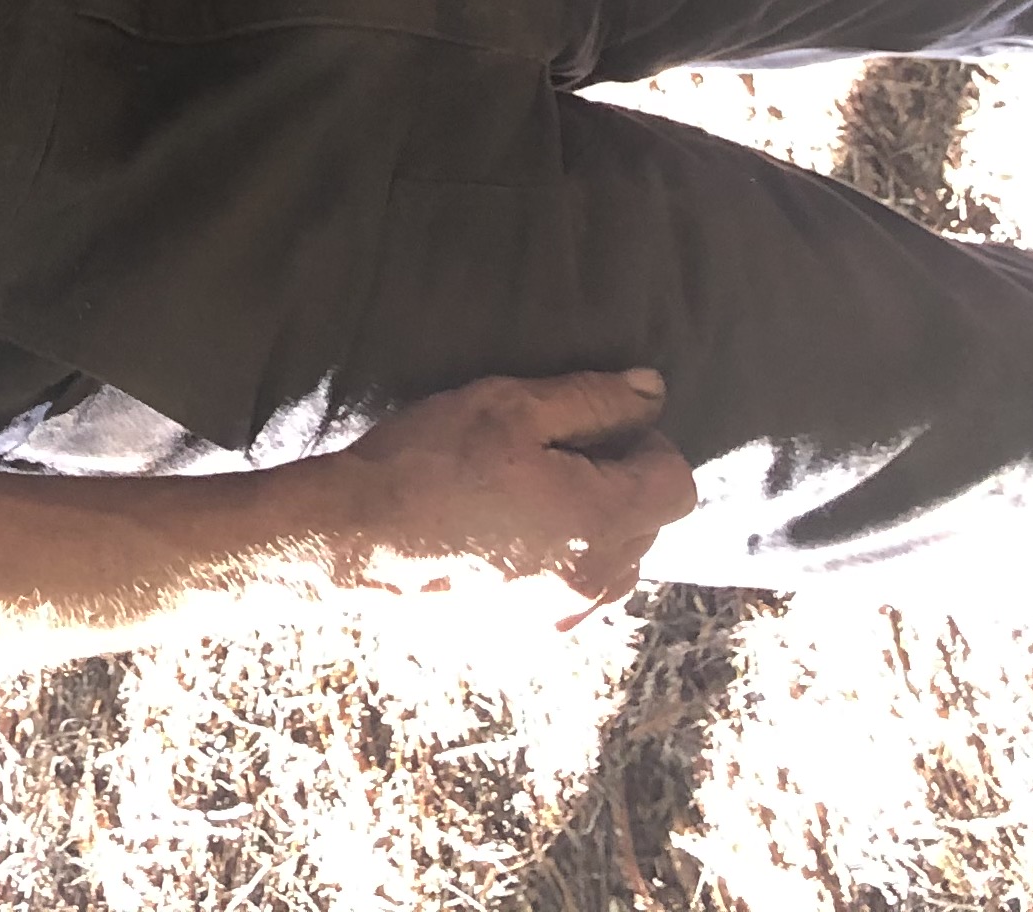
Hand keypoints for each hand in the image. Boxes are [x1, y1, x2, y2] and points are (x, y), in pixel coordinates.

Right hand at [319, 369, 693, 609]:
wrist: (353, 536)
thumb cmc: (431, 460)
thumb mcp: (510, 406)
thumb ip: (593, 398)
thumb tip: (655, 392)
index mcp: (601, 520)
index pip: (678, 486)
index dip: (648, 448)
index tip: (598, 432)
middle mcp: (595, 582)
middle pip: (649, 529)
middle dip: (619, 488)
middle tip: (553, 459)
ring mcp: (561, 618)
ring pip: (615, 570)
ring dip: (594, 534)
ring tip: (531, 503)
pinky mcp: (525, 640)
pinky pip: (573, 600)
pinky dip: (558, 571)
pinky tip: (506, 545)